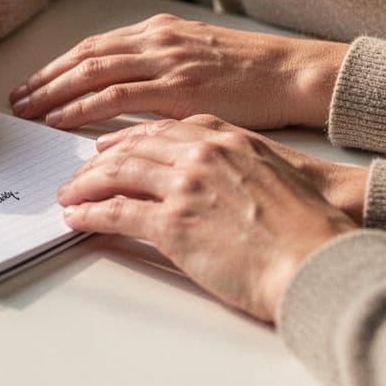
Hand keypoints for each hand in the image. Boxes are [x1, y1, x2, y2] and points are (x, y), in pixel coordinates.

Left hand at [9, 13, 347, 130]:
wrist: (294, 74)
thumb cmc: (254, 78)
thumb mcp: (200, 63)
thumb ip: (161, 73)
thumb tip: (128, 94)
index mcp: (160, 33)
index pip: (94, 47)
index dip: (58, 67)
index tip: (33, 85)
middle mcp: (157, 41)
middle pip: (84, 57)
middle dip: (45, 80)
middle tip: (17, 101)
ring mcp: (166, 62)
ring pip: (92, 73)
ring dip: (53, 94)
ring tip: (28, 112)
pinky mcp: (178, 89)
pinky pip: (118, 96)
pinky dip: (83, 106)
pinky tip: (61, 119)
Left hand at [58, 115, 358, 321]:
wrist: (317, 256)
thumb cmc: (307, 222)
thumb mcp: (274, 170)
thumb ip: (237, 158)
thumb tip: (213, 170)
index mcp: (223, 137)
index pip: (160, 129)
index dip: (128, 138)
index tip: (108, 146)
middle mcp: (199, 154)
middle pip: (131, 149)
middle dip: (98, 161)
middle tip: (78, 173)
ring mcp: (183, 186)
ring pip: (117, 174)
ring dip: (85, 185)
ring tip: (68, 195)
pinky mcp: (172, 224)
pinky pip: (116, 213)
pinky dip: (90, 214)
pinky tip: (76, 218)